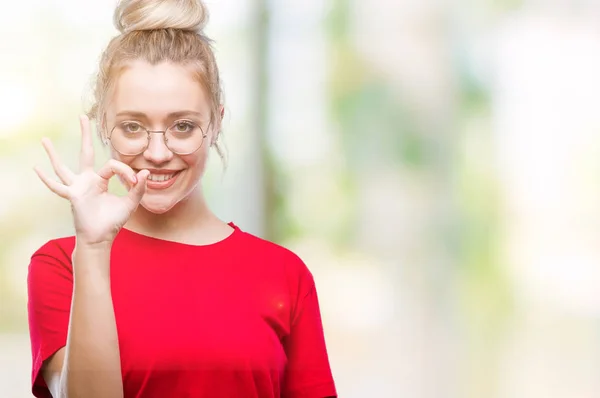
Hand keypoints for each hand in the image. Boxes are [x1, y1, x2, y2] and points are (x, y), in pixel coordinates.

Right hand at [34, 115, 148, 245]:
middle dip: (85, 134)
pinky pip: (57, 187)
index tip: (135, 184)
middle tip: (83, 116)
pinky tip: (35, 168)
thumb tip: (146, 172)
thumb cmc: (113, 221)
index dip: (126, 172)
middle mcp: (87, 180)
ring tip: (44, 139)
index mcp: (101, 179)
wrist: (101, 238)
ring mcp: (77, 187)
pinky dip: (46, 179)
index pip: (113, 165)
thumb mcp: (130, 203)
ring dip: (53, 154)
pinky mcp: (73, 196)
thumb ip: (139, 189)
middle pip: (85, 152)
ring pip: (63, 167)